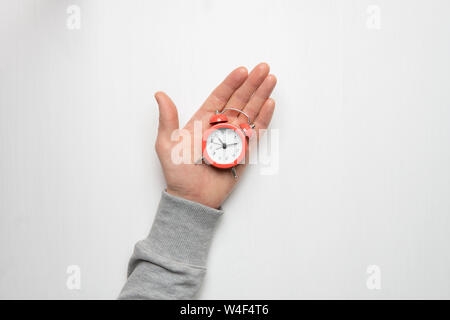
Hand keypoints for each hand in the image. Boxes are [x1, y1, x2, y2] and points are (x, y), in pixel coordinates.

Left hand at [154, 63, 276, 207]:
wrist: (192, 198)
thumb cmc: (178, 173)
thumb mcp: (166, 144)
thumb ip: (167, 119)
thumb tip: (159, 94)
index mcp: (202, 121)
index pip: (220, 97)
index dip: (231, 83)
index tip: (242, 70)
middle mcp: (220, 127)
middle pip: (239, 101)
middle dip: (251, 84)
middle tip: (263, 68)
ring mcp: (234, 138)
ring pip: (250, 112)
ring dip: (260, 96)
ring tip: (271, 80)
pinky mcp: (244, 152)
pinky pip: (256, 132)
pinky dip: (263, 118)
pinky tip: (269, 103)